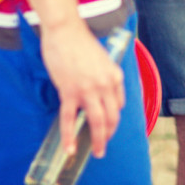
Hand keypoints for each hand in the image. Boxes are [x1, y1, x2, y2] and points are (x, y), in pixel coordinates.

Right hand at [39, 19, 125, 158]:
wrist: (66, 31)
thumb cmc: (81, 43)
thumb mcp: (101, 59)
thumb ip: (102, 76)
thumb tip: (96, 91)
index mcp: (115, 76)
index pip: (118, 104)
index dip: (113, 118)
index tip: (107, 126)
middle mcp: (106, 85)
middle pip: (112, 117)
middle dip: (109, 135)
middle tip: (103, 147)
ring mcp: (88, 90)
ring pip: (97, 122)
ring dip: (97, 141)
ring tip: (96, 153)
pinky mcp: (69, 92)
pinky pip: (69, 120)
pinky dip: (70, 137)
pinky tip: (69, 149)